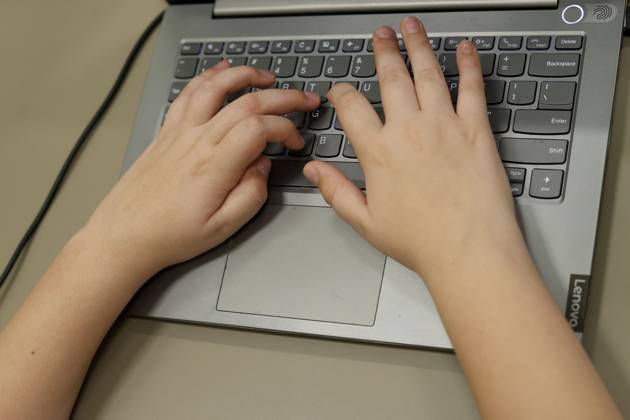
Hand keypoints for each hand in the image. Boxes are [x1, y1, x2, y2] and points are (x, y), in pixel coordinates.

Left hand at [85, 61, 319, 278]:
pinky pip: (187, 94)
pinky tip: (219, 72)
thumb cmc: (170, 236)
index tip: (296, 141)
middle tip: (305, 98)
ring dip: (244, 75)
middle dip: (283, 96)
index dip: (287, 128)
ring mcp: (179, 133)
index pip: (260, 128)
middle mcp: (197, 141)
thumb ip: (251, 194)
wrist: (123, 236)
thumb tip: (263, 165)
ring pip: (215, 87)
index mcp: (215, 166)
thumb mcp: (222, 228)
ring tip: (267, 76)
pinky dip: (207, 77)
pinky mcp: (166, 132)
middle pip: (246, 102)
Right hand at [304, 17, 522, 279]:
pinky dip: (468, 65)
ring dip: (418, 45)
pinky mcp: (476, 130)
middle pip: (391, 77)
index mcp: (379, 152)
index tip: (339, 90)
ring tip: (412, 26)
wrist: (469, 250)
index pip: (351, 107)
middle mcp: (409, 130)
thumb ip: (336, 191)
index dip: (340, 93)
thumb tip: (314, 171)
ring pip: (428, 73)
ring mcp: (444, 125)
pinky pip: (471, 88)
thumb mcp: (365, 221)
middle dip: (384, 51)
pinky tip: (465, 49)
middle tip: (382, 34)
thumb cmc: (420, 241)